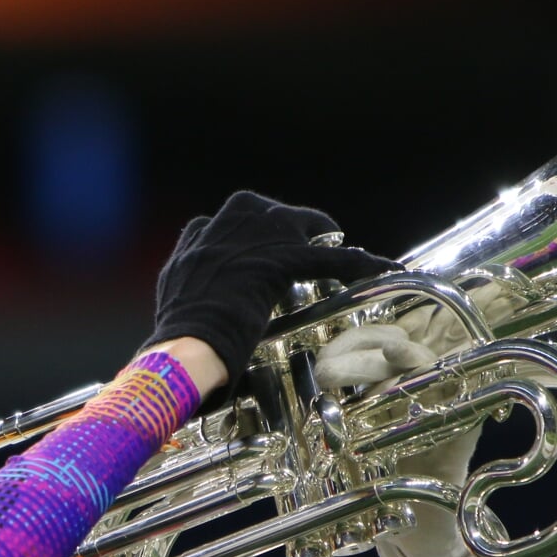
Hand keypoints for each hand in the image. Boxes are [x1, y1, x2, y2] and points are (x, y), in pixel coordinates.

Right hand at [145, 192, 396, 398]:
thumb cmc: (174, 340)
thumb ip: (184, 299)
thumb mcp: (172, 310)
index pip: (222, 223)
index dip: (244, 237)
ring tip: (332, 240)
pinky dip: (359, 262)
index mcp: (194, 241)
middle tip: (298, 242)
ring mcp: (251, 240)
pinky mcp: (281, 259)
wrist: (185, 345)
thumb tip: (180, 327)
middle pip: (260, 211)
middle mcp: (221, 228)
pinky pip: (329, 256)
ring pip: (295, 222)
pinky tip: (383, 267)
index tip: (254, 249)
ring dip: (315, 232)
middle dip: (281, 224)